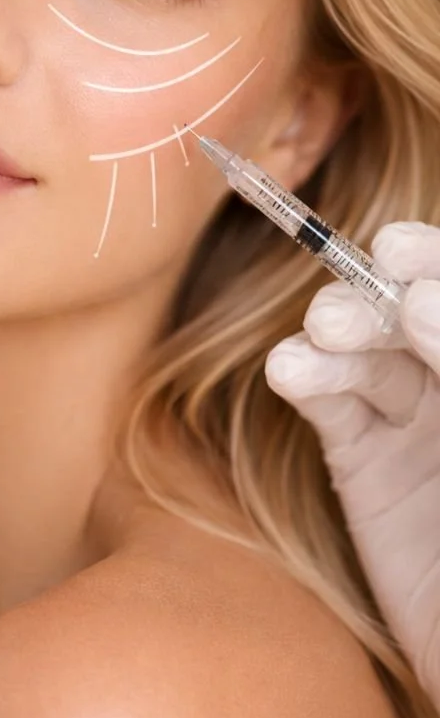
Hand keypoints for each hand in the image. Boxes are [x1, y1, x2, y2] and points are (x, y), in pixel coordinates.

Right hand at [265, 222, 439, 707]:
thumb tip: (415, 299)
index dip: (430, 260)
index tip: (395, 253)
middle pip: (407, 312)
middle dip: (374, 297)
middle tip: (345, 310)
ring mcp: (415, 422)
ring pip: (367, 355)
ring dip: (334, 339)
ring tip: (317, 340)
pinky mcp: (367, 463)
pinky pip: (334, 410)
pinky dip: (309, 382)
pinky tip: (290, 371)